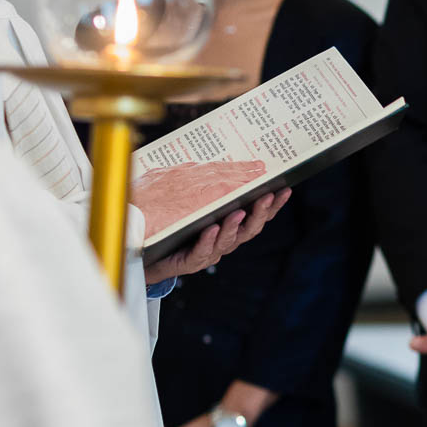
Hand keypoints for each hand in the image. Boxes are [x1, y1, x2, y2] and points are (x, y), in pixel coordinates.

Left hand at [143, 189, 289, 283]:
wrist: (142, 242)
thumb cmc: (170, 218)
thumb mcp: (194, 191)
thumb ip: (216, 180)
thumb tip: (243, 165)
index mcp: (229, 224)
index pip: (255, 213)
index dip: (272, 204)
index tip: (285, 189)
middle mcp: (223, 239)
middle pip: (250, 229)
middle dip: (260, 213)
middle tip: (267, 197)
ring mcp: (208, 251)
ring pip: (229, 241)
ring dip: (235, 226)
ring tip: (238, 211)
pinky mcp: (189, 261)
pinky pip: (202, 252)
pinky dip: (209, 240)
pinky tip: (212, 228)